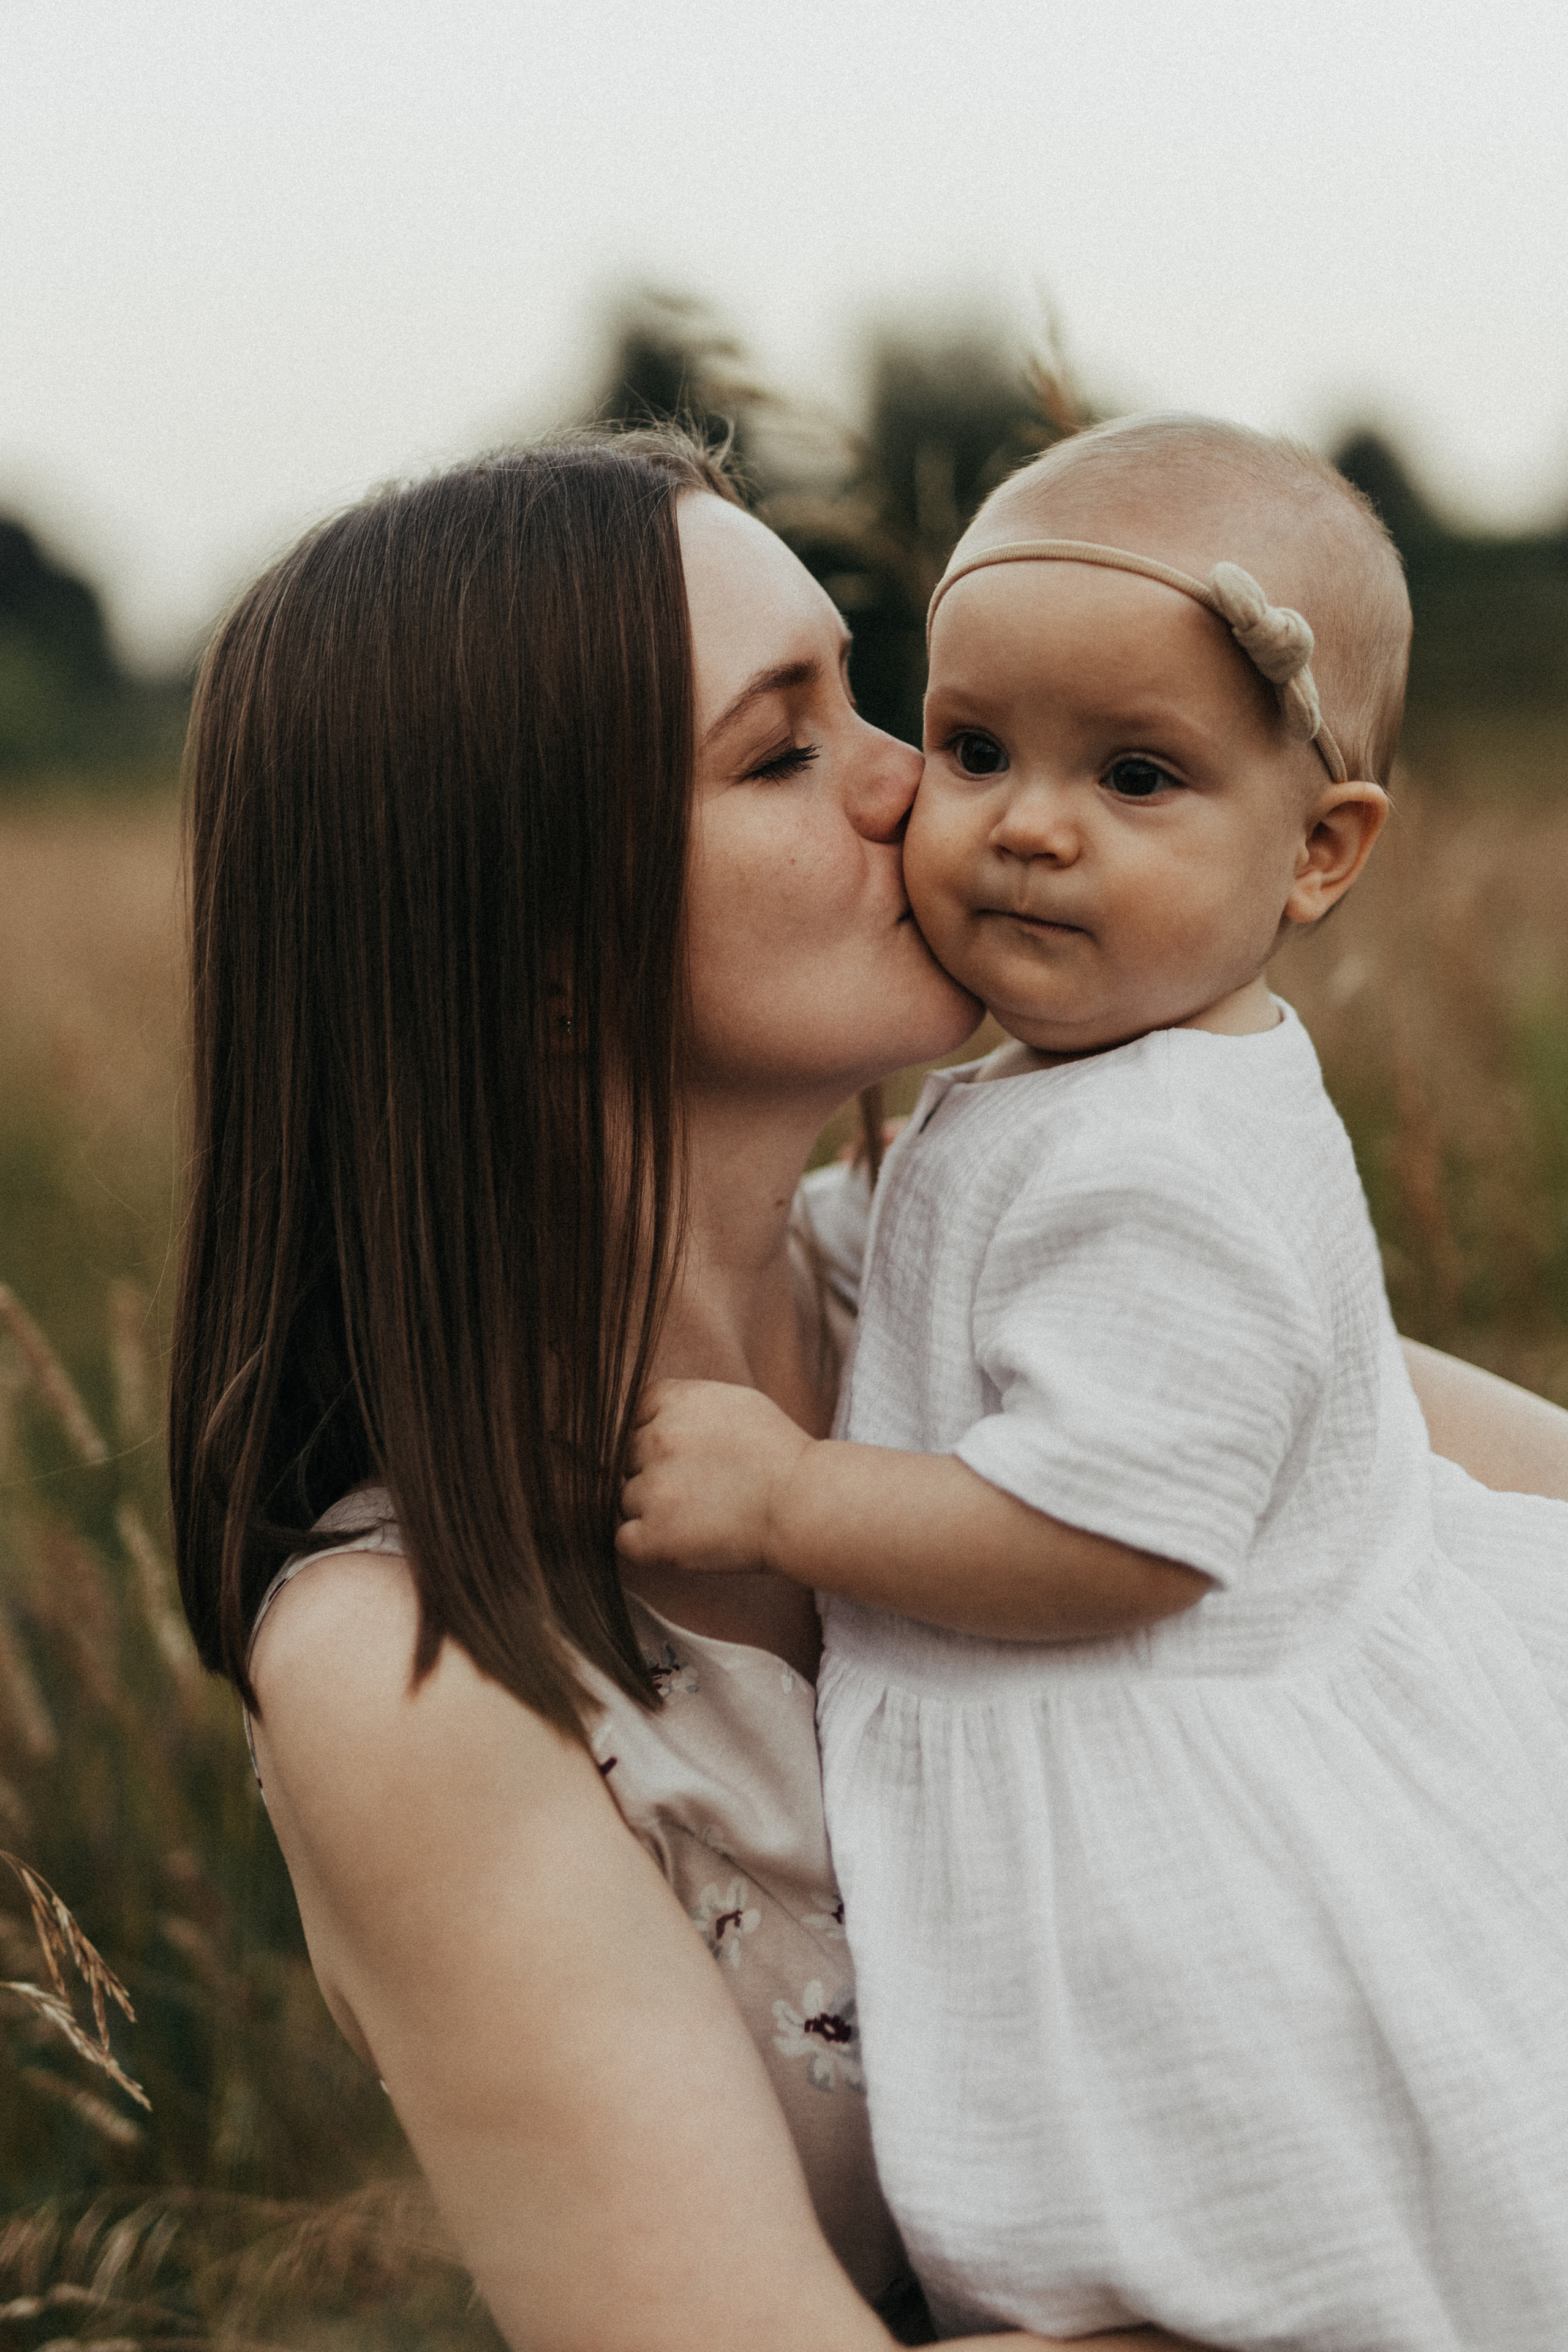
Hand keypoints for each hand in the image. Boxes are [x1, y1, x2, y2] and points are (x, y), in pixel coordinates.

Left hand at [616, 1379, 813, 1576]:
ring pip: (627, 1496)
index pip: (635, 1413)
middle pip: (628, 1455)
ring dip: (652, 1507)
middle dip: (654, 1469)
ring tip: (697, 1513)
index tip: (682, 1453)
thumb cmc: (778, 1454)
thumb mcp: (734, 1402)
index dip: (655, 1434)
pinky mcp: (654, 1535)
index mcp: (675, 1401)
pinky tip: (678, 1538)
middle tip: (696, 1486)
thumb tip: (649, 1416)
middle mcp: (656, 1439)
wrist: (804, 1504)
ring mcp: (653, 1488)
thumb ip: (686, 1404)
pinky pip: (624, 1537)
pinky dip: (645, 1541)